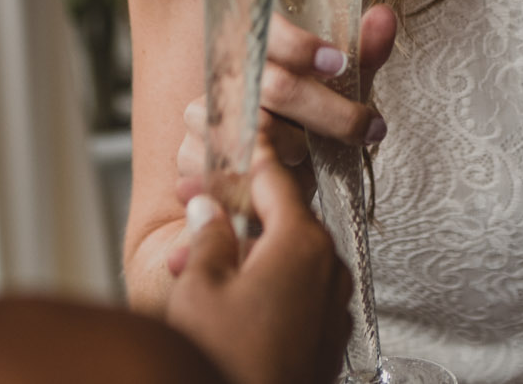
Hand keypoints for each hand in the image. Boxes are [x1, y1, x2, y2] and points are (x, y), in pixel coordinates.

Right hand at [165, 150, 353, 383]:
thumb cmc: (226, 361)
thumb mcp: (200, 286)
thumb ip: (208, 237)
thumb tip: (210, 212)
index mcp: (303, 244)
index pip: (274, 179)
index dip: (237, 166)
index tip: (216, 161)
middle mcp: (329, 272)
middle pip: (281, 221)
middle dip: (232, 217)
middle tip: (192, 217)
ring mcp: (332, 310)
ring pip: (285, 261)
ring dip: (241, 256)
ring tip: (190, 270)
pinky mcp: (325, 341)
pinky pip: (294, 296)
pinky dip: (261, 289)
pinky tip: (221, 304)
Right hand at [175, 5, 396, 187]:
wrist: (258, 176)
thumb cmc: (300, 124)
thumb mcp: (334, 91)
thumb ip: (360, 56)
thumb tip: (385, 17)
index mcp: (252, 43)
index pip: (267, 29)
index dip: (301, 45)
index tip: (338, 64)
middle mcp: (223, 74)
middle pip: (274, 86)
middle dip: (328, 112)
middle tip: (364, 127)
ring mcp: (202, 115)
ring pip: (259, 131)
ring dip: (298, 149)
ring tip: (313, 157)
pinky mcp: (192, 156)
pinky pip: (236, 171)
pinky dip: (270, 179)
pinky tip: (287, 182)